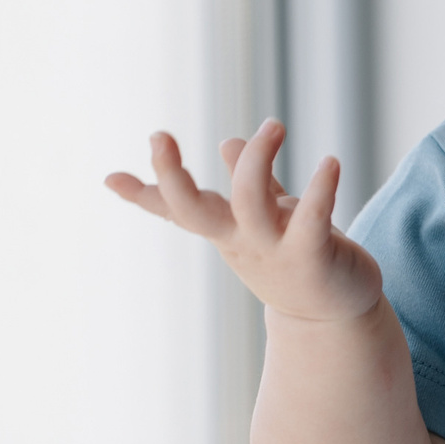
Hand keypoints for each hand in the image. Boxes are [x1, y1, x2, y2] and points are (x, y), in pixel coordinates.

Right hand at [106, 121, 384, 323]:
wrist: (334, 319)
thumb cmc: (299, 260)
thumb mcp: (268, 217)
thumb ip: (251, 181)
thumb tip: (229, 142)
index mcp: (226, 229)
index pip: (177, 209)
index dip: (143, 195)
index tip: (110, 178)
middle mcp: (242, 240)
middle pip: (194, 210)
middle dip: (172, 176)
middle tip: (157, 136)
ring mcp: (274, 250)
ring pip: (250, 202)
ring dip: (257, 158)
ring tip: (275, 124)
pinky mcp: (312, 256)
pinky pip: (312, 219)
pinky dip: (321, 189)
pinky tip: (330, 163)